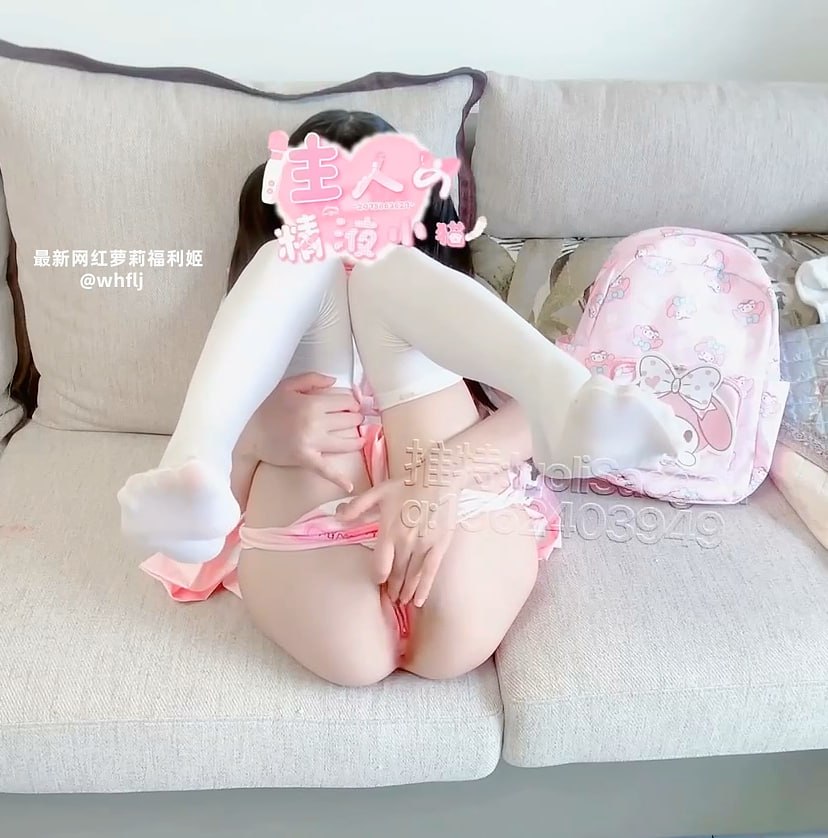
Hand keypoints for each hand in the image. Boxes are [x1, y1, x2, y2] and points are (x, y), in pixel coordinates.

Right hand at [243, 372, 364, 491]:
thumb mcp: (287, 386)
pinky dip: (338, 479)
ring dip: (357, 440)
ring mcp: (312, 442)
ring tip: (359, 439)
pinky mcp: (306, 459)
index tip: (352, 406)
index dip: (352, 403)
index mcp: (312, 403)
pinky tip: (349, 486)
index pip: (346, 401)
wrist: (252, 436)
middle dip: (356, 419)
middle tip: (355, 420)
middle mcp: (315, 421)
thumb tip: (334, 381)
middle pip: (350, 420)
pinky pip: (326, 470)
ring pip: (346, 442)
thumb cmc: (269, 410)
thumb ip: (312, 379)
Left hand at [336, 476, 459, 606]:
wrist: (438, 477)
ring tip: (401, 602)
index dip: (378, 577)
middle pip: (397, 574)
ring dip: (405, 592)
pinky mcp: (439, 546)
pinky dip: (423, 589)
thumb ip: (357, 506)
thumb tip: (337, 517)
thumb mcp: (378, 492)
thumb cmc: (407, 484)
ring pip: (412, 576)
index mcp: (389, 532)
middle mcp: (405, 543)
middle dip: (392, 588)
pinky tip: (418, 601)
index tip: (379, 581)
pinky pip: (430, 573)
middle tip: (390, 599)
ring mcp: (423, 546)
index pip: (380, 566)